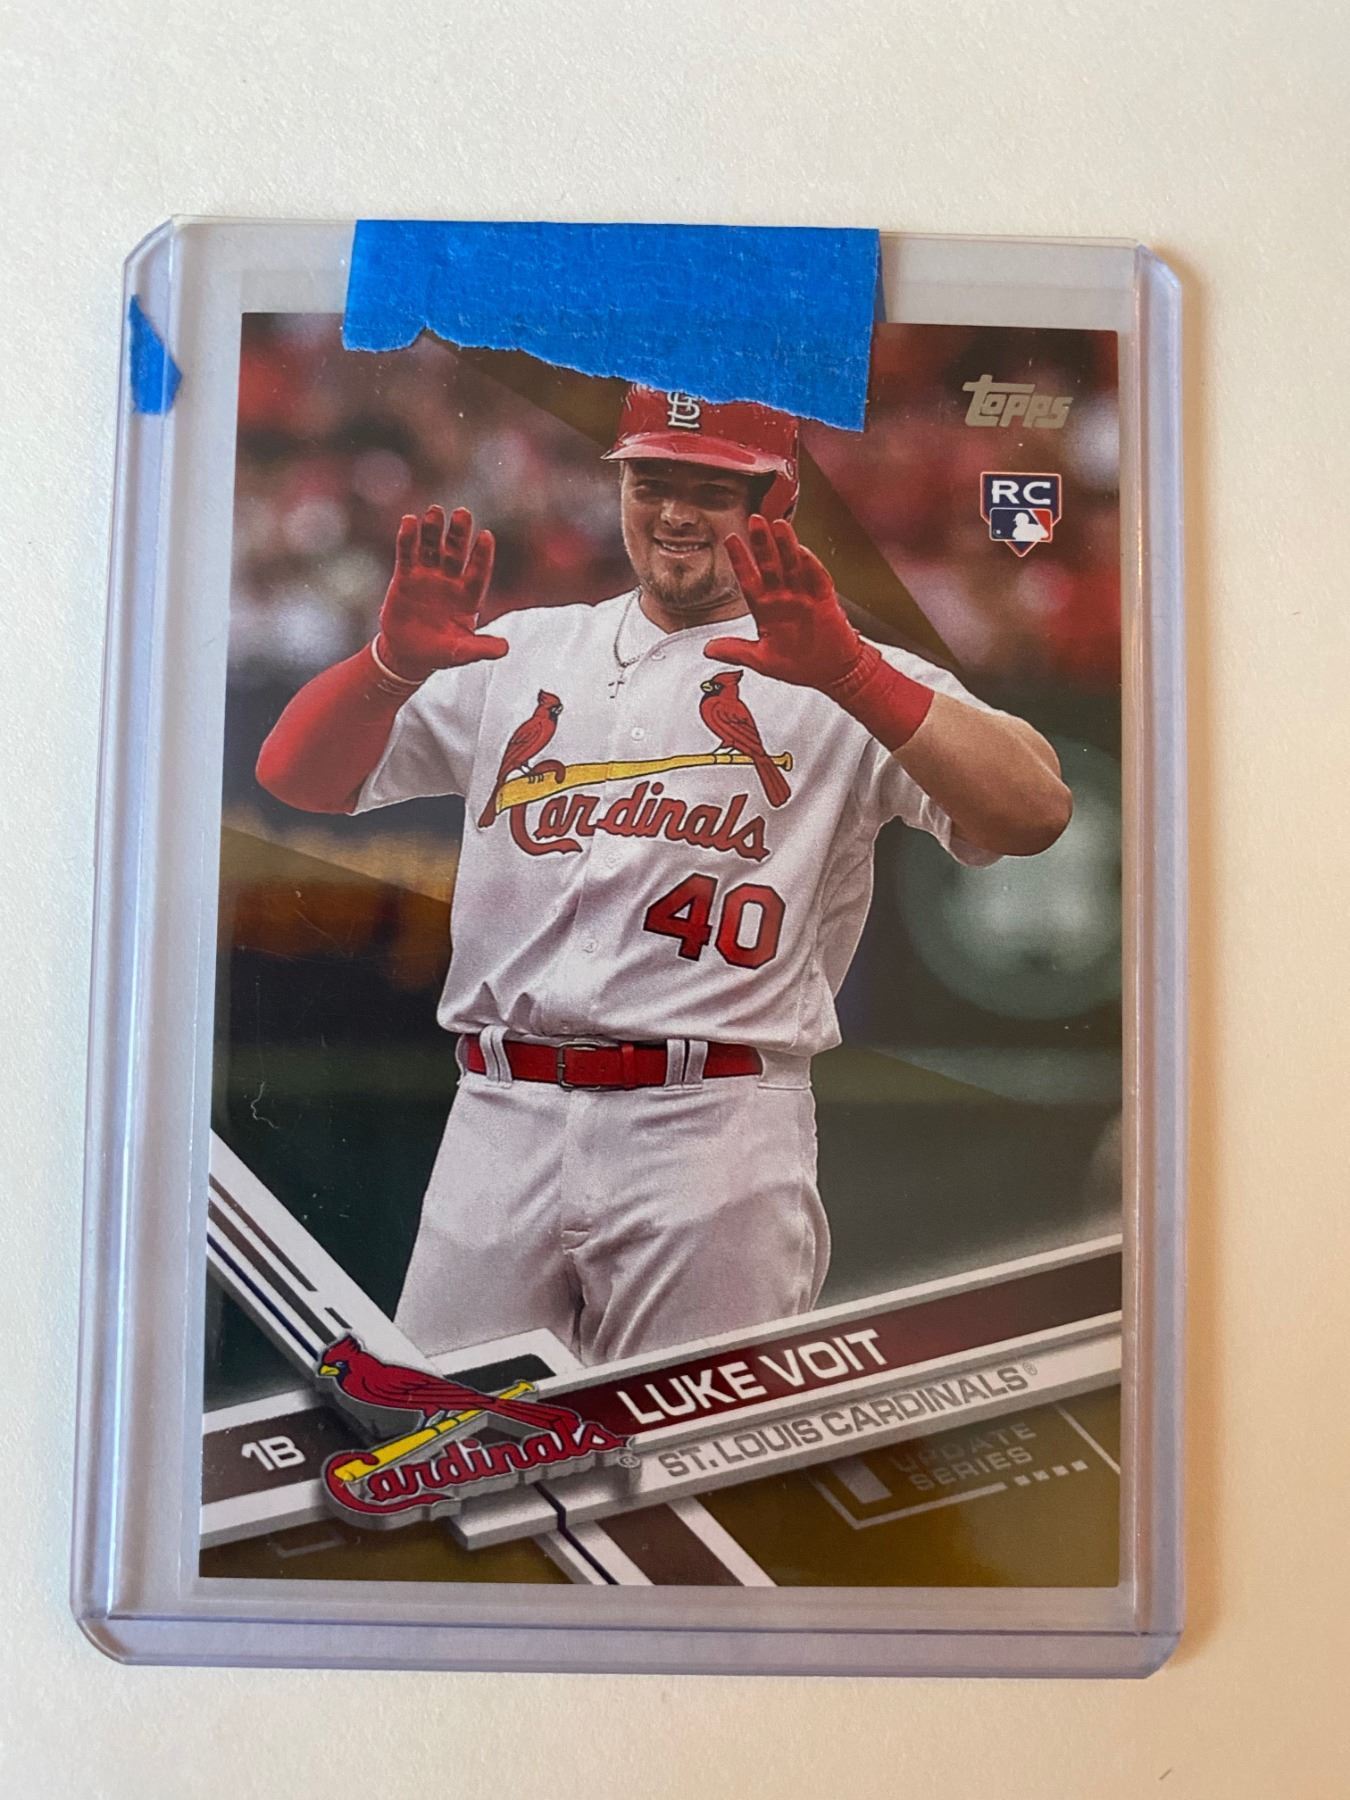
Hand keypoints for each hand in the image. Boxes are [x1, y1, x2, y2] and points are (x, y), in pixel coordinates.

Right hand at [375, 505, 503, 682]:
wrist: (408, 655)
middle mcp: (450, 581)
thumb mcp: (462, 652)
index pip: (479, 571)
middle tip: (462, 513)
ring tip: (434, 512)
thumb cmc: (440, 653)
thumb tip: (505, 648)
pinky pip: (407, 554)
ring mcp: (428, 576)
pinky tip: (409, 521)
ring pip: (432, 547)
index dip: (482, 555)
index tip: (486, 536)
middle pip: (456, 552)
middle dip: (459, 534)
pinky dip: (408, 539)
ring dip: (433, 530)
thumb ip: (481, 648)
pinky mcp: (406, 577)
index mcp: (468, 596)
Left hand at [706, 516, 862, 689]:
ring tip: (779, 525)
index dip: (740, 560)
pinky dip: (811, 567)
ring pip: (793, 566)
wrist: (832, 673)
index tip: (731, 540)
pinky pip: (817, 580)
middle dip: (763, 544)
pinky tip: (803, 552)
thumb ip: (736, 651)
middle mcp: (784, 598)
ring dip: (786, 546)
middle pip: (771, 566)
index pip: (749, 579)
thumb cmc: (800, 664)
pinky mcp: (825, 601)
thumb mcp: (762, 660)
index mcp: (766, 609)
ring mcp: (805, 597)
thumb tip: (708, 649)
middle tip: (755, 521)